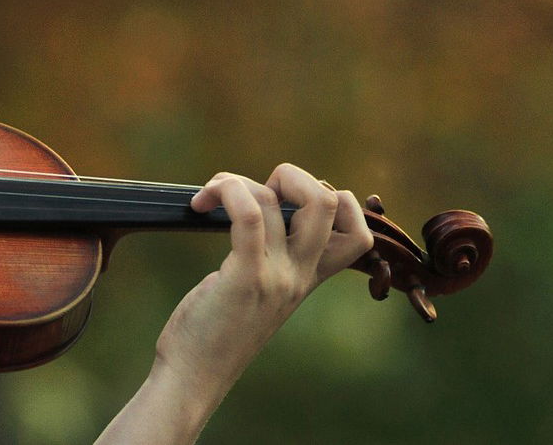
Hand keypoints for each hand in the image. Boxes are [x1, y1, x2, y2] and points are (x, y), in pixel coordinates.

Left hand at [154, 164, 374, 386]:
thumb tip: (259, 210)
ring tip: (209, 196)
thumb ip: (271, 258)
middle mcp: (300, 275)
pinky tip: (202, 203)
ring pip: (280, 200)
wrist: (195, 376)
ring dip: (236, 181)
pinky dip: (227, 191)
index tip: (287, 199)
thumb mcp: (258, 291)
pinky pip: (248, 215)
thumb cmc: (215, 331)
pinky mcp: (245, 277)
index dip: (333, 198)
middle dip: (291, 176)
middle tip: (249, 192)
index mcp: (308, 278)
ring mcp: (276, 276)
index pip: (358, 231)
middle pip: (330, 201)